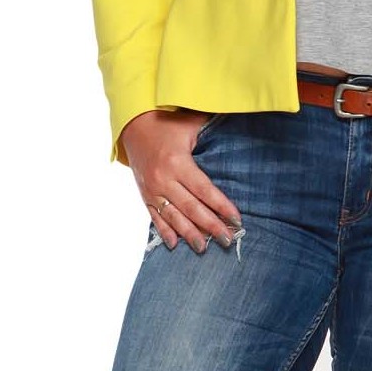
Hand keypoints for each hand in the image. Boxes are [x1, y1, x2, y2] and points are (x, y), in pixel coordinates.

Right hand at [119, 109, 243, 254]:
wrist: (132, 125)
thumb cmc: (166, 123)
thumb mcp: (189, 123)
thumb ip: (212, 129)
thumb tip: (240, 122)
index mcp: (177, 162)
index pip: (204, 190)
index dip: (221, 206)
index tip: (237, 219)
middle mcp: (163, 179)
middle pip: (191, 208)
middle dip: (211, 225)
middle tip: (227, 240)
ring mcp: (152, 189)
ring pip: (173, 217)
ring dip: (189, 234)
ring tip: (203, 248)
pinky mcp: (144, 195)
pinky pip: (155, 217)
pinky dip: (165, 232)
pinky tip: (175, 245)